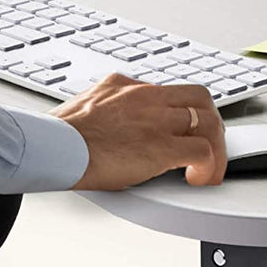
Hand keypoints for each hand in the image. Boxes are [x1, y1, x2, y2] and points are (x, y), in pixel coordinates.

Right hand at [53, 73, 226, 190]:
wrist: (50, 146)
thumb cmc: (59, 135)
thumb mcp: (86, 105)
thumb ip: (107, 106)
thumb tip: (110, 118)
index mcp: (127, 87)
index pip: (170, 91)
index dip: (184, 112)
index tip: (185, 129)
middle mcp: (146, 97)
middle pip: (199, 98)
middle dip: (209, 123)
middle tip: (207, 145)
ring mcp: (156, 120)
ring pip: (208, 121)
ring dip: (215, 147)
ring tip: (209, 168)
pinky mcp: (160, 147)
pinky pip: (202, 152)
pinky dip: (209, 166)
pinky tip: (199, 179)